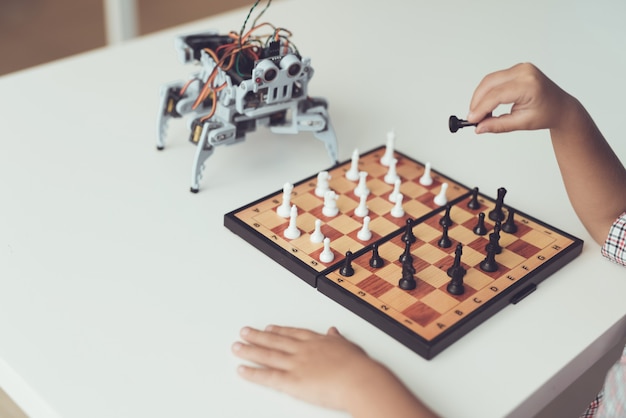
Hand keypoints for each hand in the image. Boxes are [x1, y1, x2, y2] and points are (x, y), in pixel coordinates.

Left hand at [232, 325, 373, 409]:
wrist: (358, 379)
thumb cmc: (358, 366)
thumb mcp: (349, 346)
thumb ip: (337, 340)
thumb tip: (334, 332)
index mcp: (316, 341)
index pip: (293, 333)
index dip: (279, 330)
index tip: (269, 328)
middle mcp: (302, 350)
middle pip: (275, 340)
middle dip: (258, 336)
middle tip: (245, 332)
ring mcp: (295, 364)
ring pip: (267, 355)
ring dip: (250, 350)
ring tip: (237, 347)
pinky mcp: (292, 381)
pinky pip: (268, 376)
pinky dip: (253, 372)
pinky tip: (242, 369)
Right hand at [467, 62, 575, 133]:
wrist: (560, 106)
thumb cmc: (547, 113)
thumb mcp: (522, 123)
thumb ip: (498, 125)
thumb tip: (479, 128)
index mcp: (529, 85)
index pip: (497, 95)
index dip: (481, 108)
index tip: (471, 120)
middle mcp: (524, 72)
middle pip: (490, 84)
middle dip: (477, 101)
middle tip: (472, 118)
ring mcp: (520, 68)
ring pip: (489, 80)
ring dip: (480, 97)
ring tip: (479, 113)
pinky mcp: (516, 69)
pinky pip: (495, 79)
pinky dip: (487, 92)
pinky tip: (486, 105)